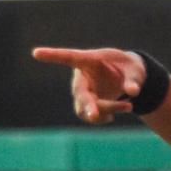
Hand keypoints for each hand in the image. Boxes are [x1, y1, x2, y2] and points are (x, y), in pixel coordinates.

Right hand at [31, 46, 149, 123]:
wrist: (127, 79)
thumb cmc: (128, 68)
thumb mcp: (135, 70)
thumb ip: (133, 79)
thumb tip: (133, 91)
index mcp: (89, 60)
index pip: (69, 57)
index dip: (53, 56)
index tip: (35, 53)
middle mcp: (81, 77)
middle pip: (81, 93)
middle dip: (88, 104)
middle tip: (93, 115)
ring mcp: (81, 92)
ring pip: (88, 108)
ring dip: (108, 109)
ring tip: (129, 106)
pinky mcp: (85, 105)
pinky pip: (91, 116)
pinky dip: (104, 118)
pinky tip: (113, 115)